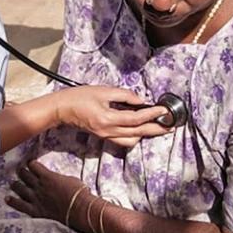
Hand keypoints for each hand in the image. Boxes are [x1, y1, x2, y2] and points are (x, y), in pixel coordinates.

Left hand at [7, 160, 84, 222]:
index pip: (34, 166)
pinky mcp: (36, 210)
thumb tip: (57, 178)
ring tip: (12, 183)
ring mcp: (36, 198)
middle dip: (22, 172)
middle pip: (26, 176)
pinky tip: (7, 199)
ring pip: (21, 189)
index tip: (29, 163)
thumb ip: (59, 178)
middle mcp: (39, 186)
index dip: (31, 164)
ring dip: (16, 185)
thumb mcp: (70, 179)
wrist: (80, 209)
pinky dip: (13, 202)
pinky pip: (21, 205)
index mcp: (48, 176)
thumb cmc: (79, 193)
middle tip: (19, 170)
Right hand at [53, 85, 170, 146]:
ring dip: (146, 135)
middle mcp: (108, 131)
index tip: (164, 110)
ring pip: (131, 141)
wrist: (61, 109)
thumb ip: (123, 95)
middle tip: (170, 126)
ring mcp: (105, 136)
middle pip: (137, 133)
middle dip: (155, 130)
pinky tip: (139, 130)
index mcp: (108, 119)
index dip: (151, 114)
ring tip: (157, 128)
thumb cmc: (79, 97)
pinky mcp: (103, 136)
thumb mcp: (102, 91)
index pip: (136, 119)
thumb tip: (140, 100)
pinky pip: (123, 141)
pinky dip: (134, 136)